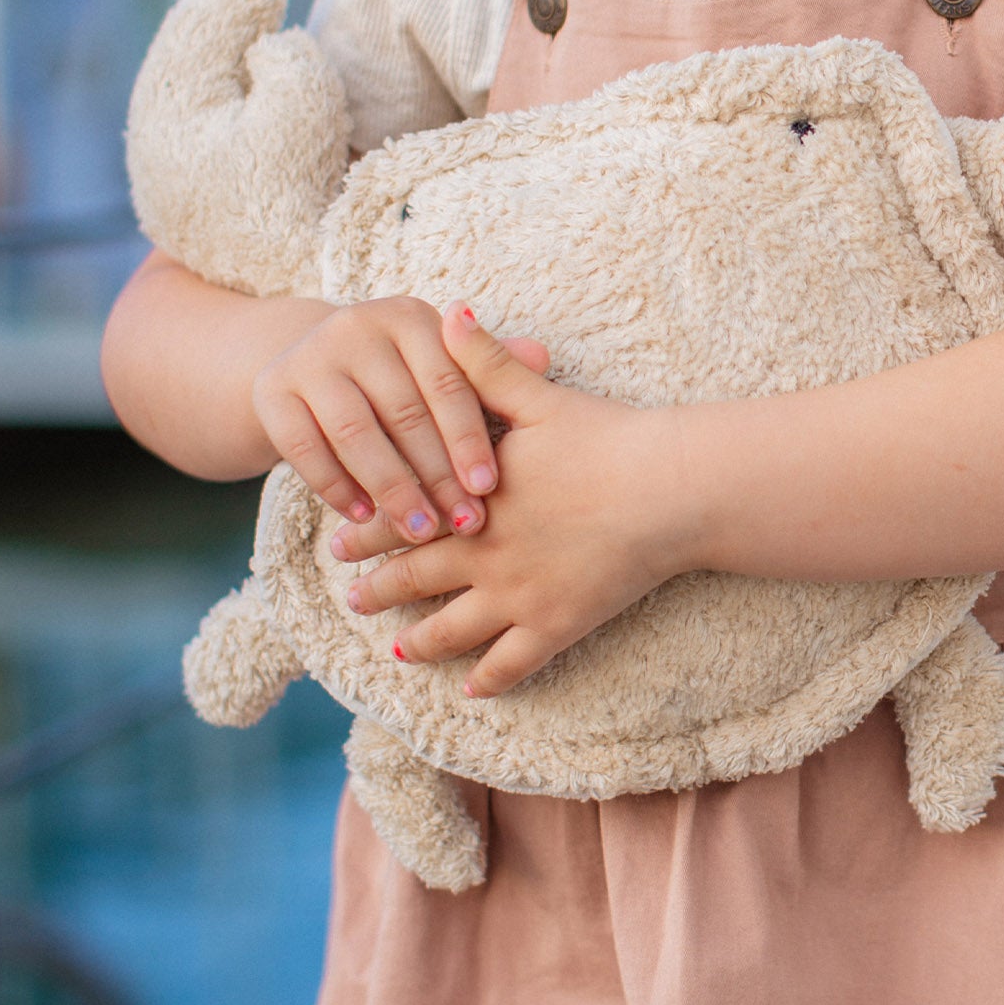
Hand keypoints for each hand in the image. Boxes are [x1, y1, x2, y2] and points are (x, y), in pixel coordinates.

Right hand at [251, 295, 549, 541]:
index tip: (489, 489)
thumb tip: (542, 359)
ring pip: (356, 435)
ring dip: (392, 490)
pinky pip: (306, 450)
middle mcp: (357, 325)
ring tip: (421, 530)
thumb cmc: (401, 373)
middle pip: (403, 413)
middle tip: (463, 524)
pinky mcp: (272, 390)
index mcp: (409, 316)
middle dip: (437, 475)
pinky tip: (365, 518)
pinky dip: (337, 488)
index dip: (469, 439)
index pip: (447, 382)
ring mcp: (309, 356)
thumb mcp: (441, 363)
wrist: (310, 362)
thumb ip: (488, 368)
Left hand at [335, 304, 692, 696]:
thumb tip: (449, 313)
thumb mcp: (538, 395)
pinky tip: (471, 692)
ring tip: (398, 651)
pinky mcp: (557, 625)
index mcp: (475, 498)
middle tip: (351, 599)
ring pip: (453, 630)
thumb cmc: (606, 437)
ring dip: (420, 642)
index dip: (368, 530)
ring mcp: (520, 597)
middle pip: (416, 577)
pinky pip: (512, 665)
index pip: (405, 515)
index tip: (336, 543)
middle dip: (379, 590)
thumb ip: (485, 362)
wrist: (667, 490)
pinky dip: (488, 680)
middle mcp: (486, 554)